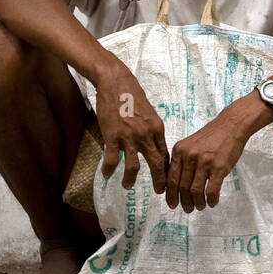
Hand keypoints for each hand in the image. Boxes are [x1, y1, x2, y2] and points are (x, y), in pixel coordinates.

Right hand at [94, 61, 168, 192]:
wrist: (116, 82)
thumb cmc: (132, 95)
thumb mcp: (149, 112)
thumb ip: (151, 130)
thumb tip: (153, 145)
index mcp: (157, 128)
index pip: (165, 154)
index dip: (166, 169)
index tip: (166, 179)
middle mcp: (146, 134)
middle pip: (156, 164)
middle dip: (159, 181)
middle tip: (160, 191)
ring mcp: (129, 137)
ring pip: (134, 167)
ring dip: (131, 180)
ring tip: (127, 186)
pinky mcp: (113, 136)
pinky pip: (112, 160)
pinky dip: (108, 170)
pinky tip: (106, 174)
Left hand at [165, 109, 250, 211]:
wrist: (231, 125)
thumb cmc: (212, 136)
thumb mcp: (190, 144)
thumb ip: (182, 161)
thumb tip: (175, 184)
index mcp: (179, 150)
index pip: (171, 178)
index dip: (170, 195)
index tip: (172, 204)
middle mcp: (189, 156)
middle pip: (182, 187)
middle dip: (184, 202)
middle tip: (187, 209)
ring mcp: (204, 161)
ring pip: (195, 191)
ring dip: (197, 203)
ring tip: (201, 206)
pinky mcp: (219, 167)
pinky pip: (211, 190)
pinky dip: (211, 200)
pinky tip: (212, 202)